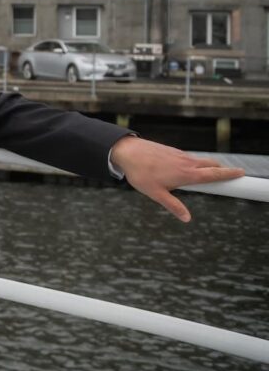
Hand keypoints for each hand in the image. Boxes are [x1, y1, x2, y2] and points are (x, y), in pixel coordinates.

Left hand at [110, 135, 243, 222]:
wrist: (127, 152)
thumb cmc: (141, 174)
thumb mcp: (156, 194)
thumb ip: (174, 206)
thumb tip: (187, 219)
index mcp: (187, 174)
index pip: (215, 174)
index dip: (230, 174)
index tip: (242, 174)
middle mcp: (187, 162)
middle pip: (212, 165)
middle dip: (222, 170)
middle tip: (231, 176)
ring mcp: (180, 155)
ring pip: (201, 160)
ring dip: (209, 166)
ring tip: (211, 174)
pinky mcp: (173, 151)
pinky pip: (189, 158)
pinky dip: (195, 163)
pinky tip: (188, 169)